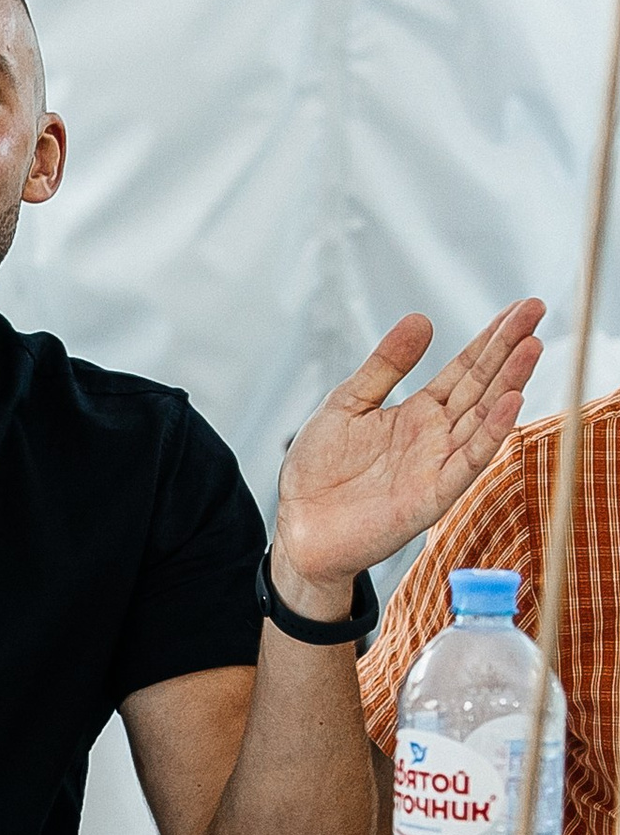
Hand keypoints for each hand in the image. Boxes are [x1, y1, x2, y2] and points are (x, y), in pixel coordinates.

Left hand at [274, 300, 545, 609]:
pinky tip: (511, 402)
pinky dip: (491, 432)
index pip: (464, 369)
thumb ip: (384, 366)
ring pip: (483, 417)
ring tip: (531, 347)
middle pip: (481, 386)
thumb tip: (421, 319)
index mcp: (416, 413)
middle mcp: (436, 436)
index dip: (490, 339)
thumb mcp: (346, 404)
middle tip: (535, 310)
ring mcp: (437, 464)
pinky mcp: (432, 494)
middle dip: (508, 349)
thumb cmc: (319, 470)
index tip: (521, 307)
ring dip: (509, 382)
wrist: (299, 526)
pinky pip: (469, 460)